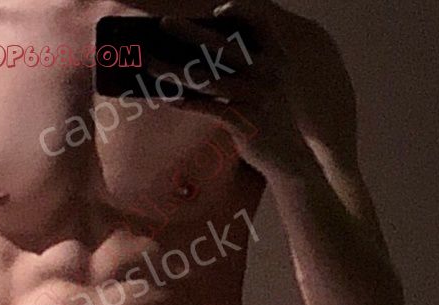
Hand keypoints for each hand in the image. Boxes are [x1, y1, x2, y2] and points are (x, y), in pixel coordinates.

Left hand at [149, 1, 309, 172]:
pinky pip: (208, 107)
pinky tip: (169, 97)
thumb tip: (193, 56)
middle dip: (190, 32)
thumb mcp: (267, 86)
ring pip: (206, 79)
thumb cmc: (268, 116)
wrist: (288, 156)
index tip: (218, 11)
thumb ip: (245, 68)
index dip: (241, 11)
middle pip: (223, 46)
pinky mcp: (246, 121)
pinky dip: (186, 102)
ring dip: (174, 70)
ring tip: (150, 64)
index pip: (261, 23)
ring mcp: (257, 97)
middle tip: (164, 23)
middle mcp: (269, 73)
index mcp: (276, 59)